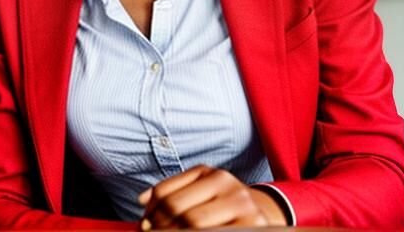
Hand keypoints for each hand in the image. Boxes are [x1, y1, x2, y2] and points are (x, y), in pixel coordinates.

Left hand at [137, 164, 286, 229]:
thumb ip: (172, 190)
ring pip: (197, 227)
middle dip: (162, 228)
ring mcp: (246, 212)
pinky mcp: (254, 229)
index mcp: (215, 176)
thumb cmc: (222, 202)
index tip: (144, 223)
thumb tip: (142, 200)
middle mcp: (233, 190)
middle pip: (183, 214)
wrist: (260, 213)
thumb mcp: (202, 187)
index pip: (170, 196)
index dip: (152, 212)